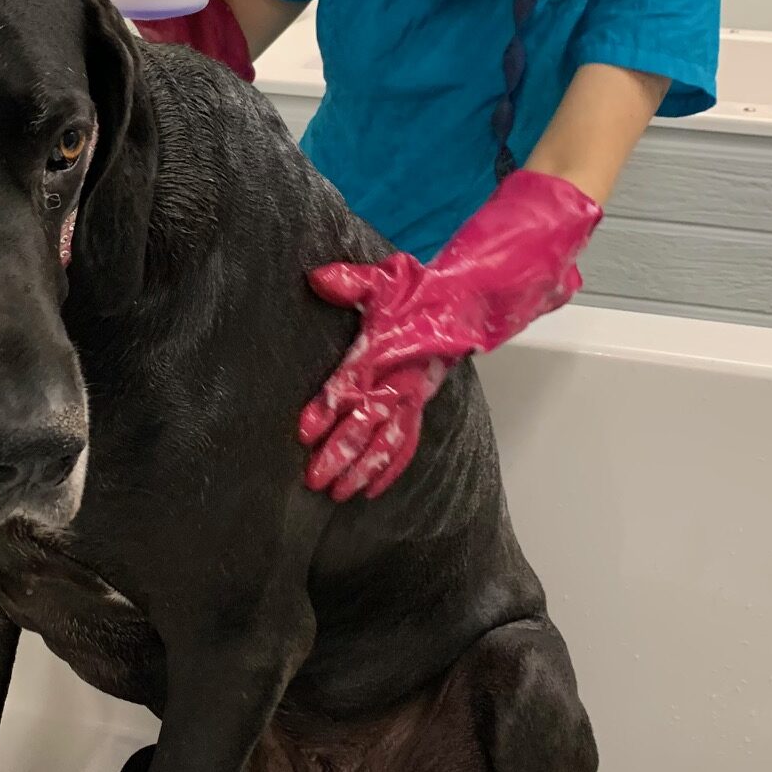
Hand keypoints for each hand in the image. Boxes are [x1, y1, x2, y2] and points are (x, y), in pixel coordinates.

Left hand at [300, 171, 602, 500]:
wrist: (466, 300)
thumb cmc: (421, 290)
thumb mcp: (385, 278)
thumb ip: (350, 281)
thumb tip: (318, 278)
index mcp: (387, 350)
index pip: (353, 383)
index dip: (327, 408)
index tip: (305, 430)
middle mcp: (400, 381)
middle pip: (367, 425)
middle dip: (340, 454)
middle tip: (314, 479)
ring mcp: (411, 398)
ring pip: (387, 443)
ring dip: (361, 470)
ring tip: (337, 493)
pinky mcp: (418, 405)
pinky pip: (406, 445)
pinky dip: (389, 469)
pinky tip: (370, 490)